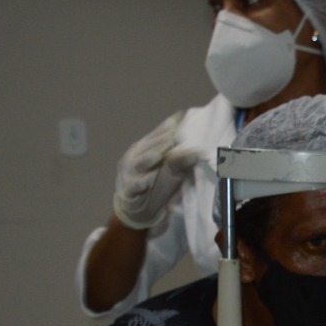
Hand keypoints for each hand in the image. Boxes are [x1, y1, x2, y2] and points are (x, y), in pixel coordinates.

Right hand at [112, 112, 201, 229]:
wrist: (139, 209)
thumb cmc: (157, 184)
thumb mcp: (172, 171)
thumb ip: (181, 159)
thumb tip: (198, 150)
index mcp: (146, 147)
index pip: (158, 134)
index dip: (169, 126)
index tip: (183, 116)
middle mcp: (135, 156)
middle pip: (149, 146)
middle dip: (161, 140)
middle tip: (174, 134)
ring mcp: (129, 172)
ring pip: (140, 163)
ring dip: (149, 158)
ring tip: (160, 155)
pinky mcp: (128, 189)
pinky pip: (135, 185)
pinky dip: (142, 183)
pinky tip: (148, 181)